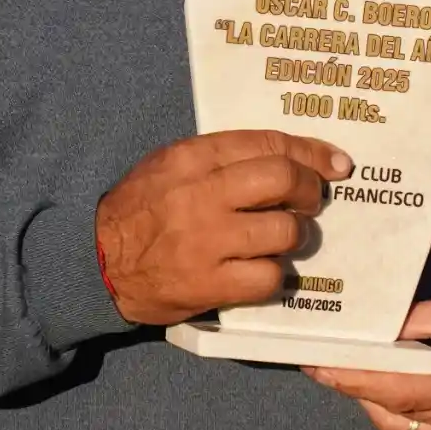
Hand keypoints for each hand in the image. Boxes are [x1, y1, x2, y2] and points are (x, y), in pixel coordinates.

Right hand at [94, 130, 353, 325]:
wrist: (96, 261)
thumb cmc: (140, 210)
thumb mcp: (170, 166)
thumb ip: (221, 158)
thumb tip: (287, 158)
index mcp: (191, 158)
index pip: (266, 144)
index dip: (310, 152)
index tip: (335, 163)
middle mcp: (200, 195)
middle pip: (282, 181)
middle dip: (309, 190)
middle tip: (311, 201)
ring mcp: (205, 242)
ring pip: (283, 232)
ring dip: (293, 236)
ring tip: (281, 238)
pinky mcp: (208, 285)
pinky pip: (267, 277)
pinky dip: (273, 275)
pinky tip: (262, 270)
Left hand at [304, 298, 430, 429]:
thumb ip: (413, 323)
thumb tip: (370, 331)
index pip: (398, 390)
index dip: (355, 380)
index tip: (320, 366)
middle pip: (392, 413)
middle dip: (354, 389)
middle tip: (324, 362)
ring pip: (400, 426)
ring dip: (370, 400)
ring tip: (347, 371)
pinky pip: (417, 429)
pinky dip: (394, 408)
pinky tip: (380, 385)